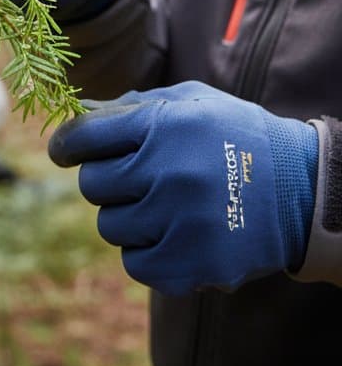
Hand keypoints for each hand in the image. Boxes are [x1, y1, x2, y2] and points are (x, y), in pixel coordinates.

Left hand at [48, 81, 318, 294]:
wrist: (302, 187)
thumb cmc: (233, 134)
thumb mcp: (188, 101)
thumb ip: (130, 106)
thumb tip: (76, 113)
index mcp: (162, 125)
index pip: (84, 136)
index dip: (65, 144)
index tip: (62, 152)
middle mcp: (168, 172)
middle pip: (92, 184)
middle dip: (104, 180)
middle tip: (130, 179)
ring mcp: (181, 221)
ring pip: (110, 225)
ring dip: (126, 216)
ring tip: (159, 206)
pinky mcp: (195, 264)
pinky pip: (134, 264)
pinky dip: (144, 252)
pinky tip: (168, 234)